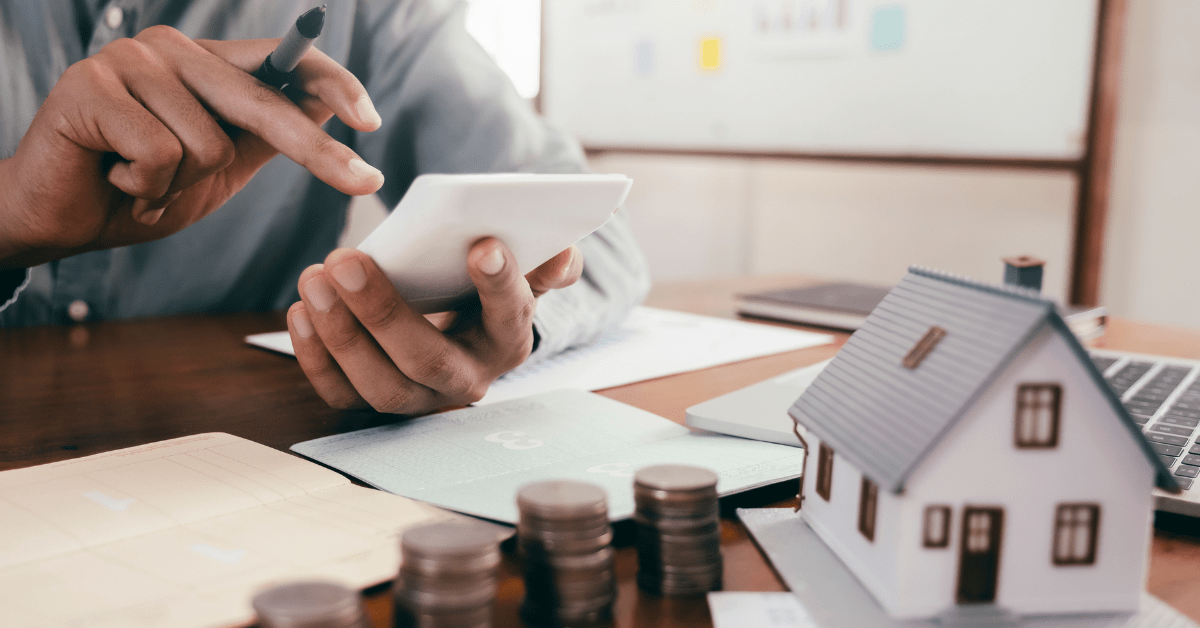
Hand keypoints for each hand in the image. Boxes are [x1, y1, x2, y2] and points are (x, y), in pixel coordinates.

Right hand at [0, 27, 383, 269]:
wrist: (59, 221)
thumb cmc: (141, 191)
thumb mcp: (219, 166)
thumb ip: (265, 134)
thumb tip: (329, 104)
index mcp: (204, 64)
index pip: (281, 63)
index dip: (332, 85)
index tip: (371, 122)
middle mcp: (170, 50)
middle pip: (264, 104)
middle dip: (316, 154)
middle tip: (365, 184)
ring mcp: (129, 61)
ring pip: (209, 143)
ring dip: (179, 186)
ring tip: (142, 183)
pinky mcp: (90, 86)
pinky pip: (161, 154)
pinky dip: (145, 186)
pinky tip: (115, 178)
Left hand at [287, 239, 583, 413]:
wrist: (450, 325)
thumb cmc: (476, 287)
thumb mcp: (515, 271)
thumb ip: (542, 262)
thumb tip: (564, 255)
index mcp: (509, 341)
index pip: (509, 317)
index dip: (499, 285)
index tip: (482, 243)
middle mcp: (468, 380)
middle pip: (427, 360)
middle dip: (383, 312)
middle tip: (347, 259)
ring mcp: (419, 399)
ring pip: (379, 386)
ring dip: (341, 334)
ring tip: (315, 277)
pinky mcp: (374, 402)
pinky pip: (340, 394)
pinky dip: (315, 355)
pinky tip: (301, 309)